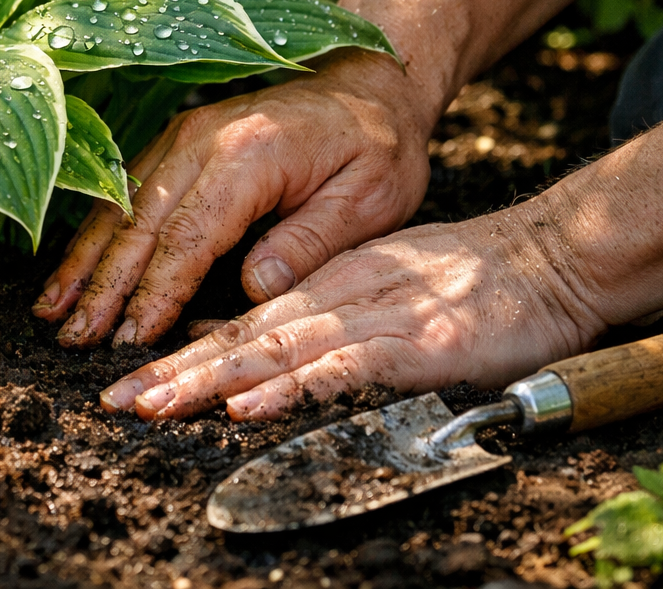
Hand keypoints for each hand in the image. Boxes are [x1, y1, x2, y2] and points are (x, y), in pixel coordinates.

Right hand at [32, 49, 434, 347]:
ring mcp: (183, 134)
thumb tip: (254, 288)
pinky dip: (96, 232)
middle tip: (74, 340)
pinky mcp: (177, 140)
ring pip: (120, 205)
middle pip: (139, 221)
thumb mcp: (369, 200)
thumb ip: (308, 242)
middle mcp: (202, 138)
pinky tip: (73, 269)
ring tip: (52, 313)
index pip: (189, 235)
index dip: (156, 291)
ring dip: (85, 261)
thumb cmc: (377, 147)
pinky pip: (126, 189)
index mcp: (249, 154)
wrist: (370, 83)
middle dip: (104, 285)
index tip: (132, 339)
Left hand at [99, 104, 662, 422]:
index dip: (181, 353)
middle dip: (174, 370)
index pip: (239, 325)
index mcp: (324, 287)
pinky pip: (343, 367)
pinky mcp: (414, 343)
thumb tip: (246, 348)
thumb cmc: (463, 281)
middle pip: (242, 338)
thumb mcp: (374, 291)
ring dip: (211, 379)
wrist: (545, 259)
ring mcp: (373, 318)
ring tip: (157, 404)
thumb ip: (316, 321)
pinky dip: (292, 386)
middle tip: (116, 400)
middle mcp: (336, 299)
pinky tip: (250, 403)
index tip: (129, 382)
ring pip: (277, 349)